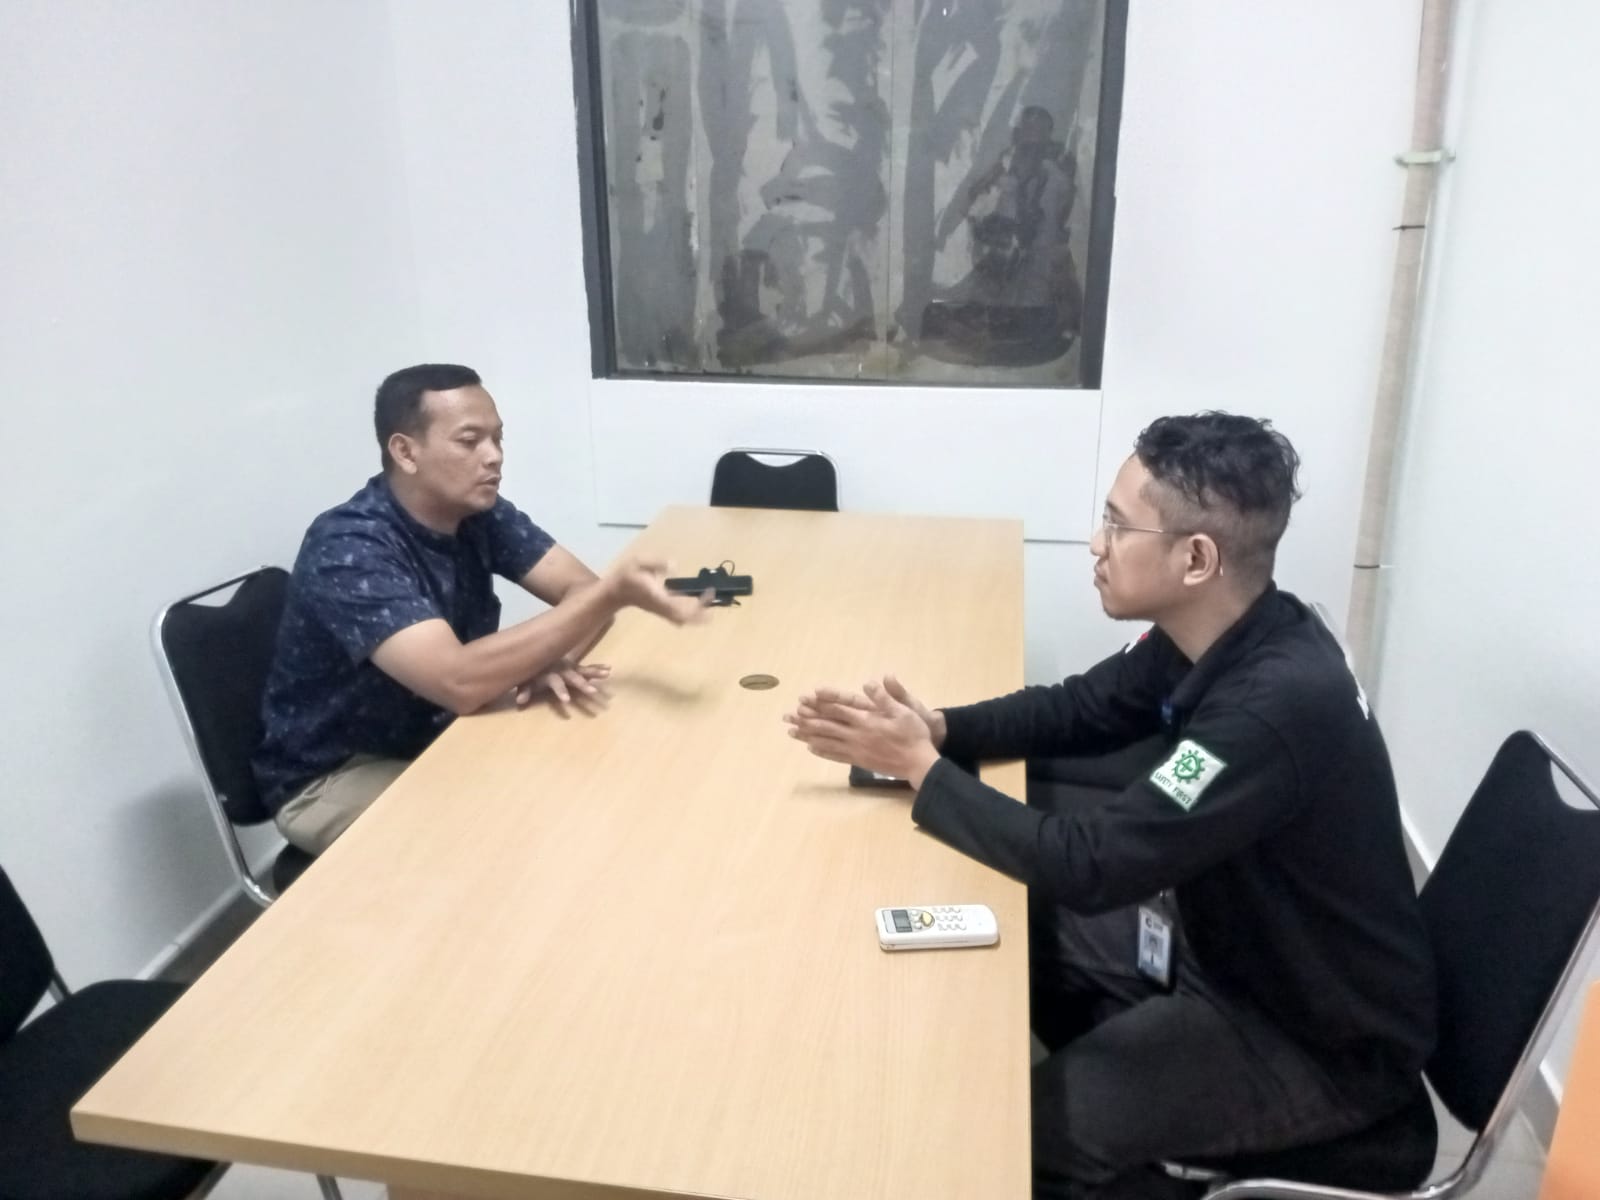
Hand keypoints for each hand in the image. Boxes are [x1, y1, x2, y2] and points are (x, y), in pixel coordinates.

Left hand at [517, 660, 611, 714]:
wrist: (537, 650)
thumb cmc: (531, 671)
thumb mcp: (524, 680)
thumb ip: (524, 690)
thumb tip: (520, 701)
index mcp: (550, 674)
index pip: (556, 684)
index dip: (561, 691)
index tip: (568, 701)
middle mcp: (562, 670)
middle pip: (574, 678)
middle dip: (583, 684)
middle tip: (593, 691)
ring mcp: (570, 667)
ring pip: (583, 671)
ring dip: (595, 673)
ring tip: (607, 674)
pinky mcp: (575, 666)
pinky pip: (588, 668)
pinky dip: (598, 668)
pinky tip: (609, 669)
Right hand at [603, 558, 713, 624]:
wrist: (615, 591)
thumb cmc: (627, 575)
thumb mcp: (639, 562)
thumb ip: (656, 563)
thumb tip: (674, 565)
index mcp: (657, 596)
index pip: (679, 605)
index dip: (695, 603)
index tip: (706, 591)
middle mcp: (661, 607)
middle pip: (685, 617)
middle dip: (702, 612)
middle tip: (712, 596)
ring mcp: (662, 612)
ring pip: (683, 619)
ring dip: (699, 614)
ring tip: (709, 598)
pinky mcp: (662, 612)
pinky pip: (680, 617)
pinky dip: (692, 613)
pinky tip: (699, 601)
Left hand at [783, 677, 941, 786]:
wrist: (919, 762)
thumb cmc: (914, 734)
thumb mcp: (904, 710)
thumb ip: (885, 697)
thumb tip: (869, 683)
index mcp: (867, 719)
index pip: (838, 709)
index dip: (819, 703)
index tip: (803, 700)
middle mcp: (857, 734)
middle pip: (826, 726)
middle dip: (805, 720)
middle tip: (787, 717)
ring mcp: (856, 749)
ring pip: (827, 741)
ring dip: (807, 736)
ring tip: (791, 732)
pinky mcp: (859, 761)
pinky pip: (836, 755)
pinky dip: (822, 751)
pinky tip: (810, 748)